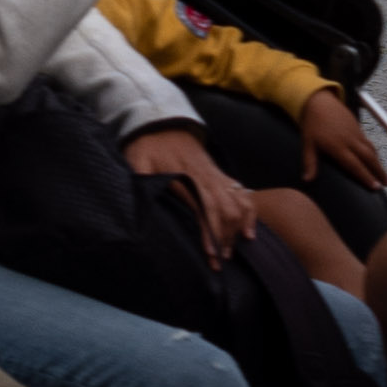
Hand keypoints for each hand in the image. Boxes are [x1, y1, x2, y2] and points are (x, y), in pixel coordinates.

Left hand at [125, 126, 249, 259]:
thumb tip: (137, 200)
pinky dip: (249, 214)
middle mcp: (207, 177)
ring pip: (238, 203)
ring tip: (229, 251)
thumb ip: (139, 179)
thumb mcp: (136, 160)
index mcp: (186, 176)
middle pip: (225, 209)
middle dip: (224, 237)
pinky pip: (243, 195)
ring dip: (237, 228)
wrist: (163, 124)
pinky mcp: (221, 176)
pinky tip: (248, 233)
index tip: (210, 253)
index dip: (209, 230)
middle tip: (219, 262)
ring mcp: (217, 176)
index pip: (203, 207)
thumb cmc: (147, 146)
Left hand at [298, 92, 382, 189]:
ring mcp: (356, 134)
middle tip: (386, 184)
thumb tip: (307, 180)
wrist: (319, 101)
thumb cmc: (312, 123)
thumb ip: (310, 162)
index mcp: (338, 146)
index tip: (376, 187)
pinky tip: (375, 159)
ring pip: (371, 150)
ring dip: (379, 163)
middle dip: (379, 172)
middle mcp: (350, 141)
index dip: (366, 177)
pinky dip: (374, 152)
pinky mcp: (358, 128)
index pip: (355, 165)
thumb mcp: (308, 144)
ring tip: (384, 175)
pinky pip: (369, 143)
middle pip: (369, 158)